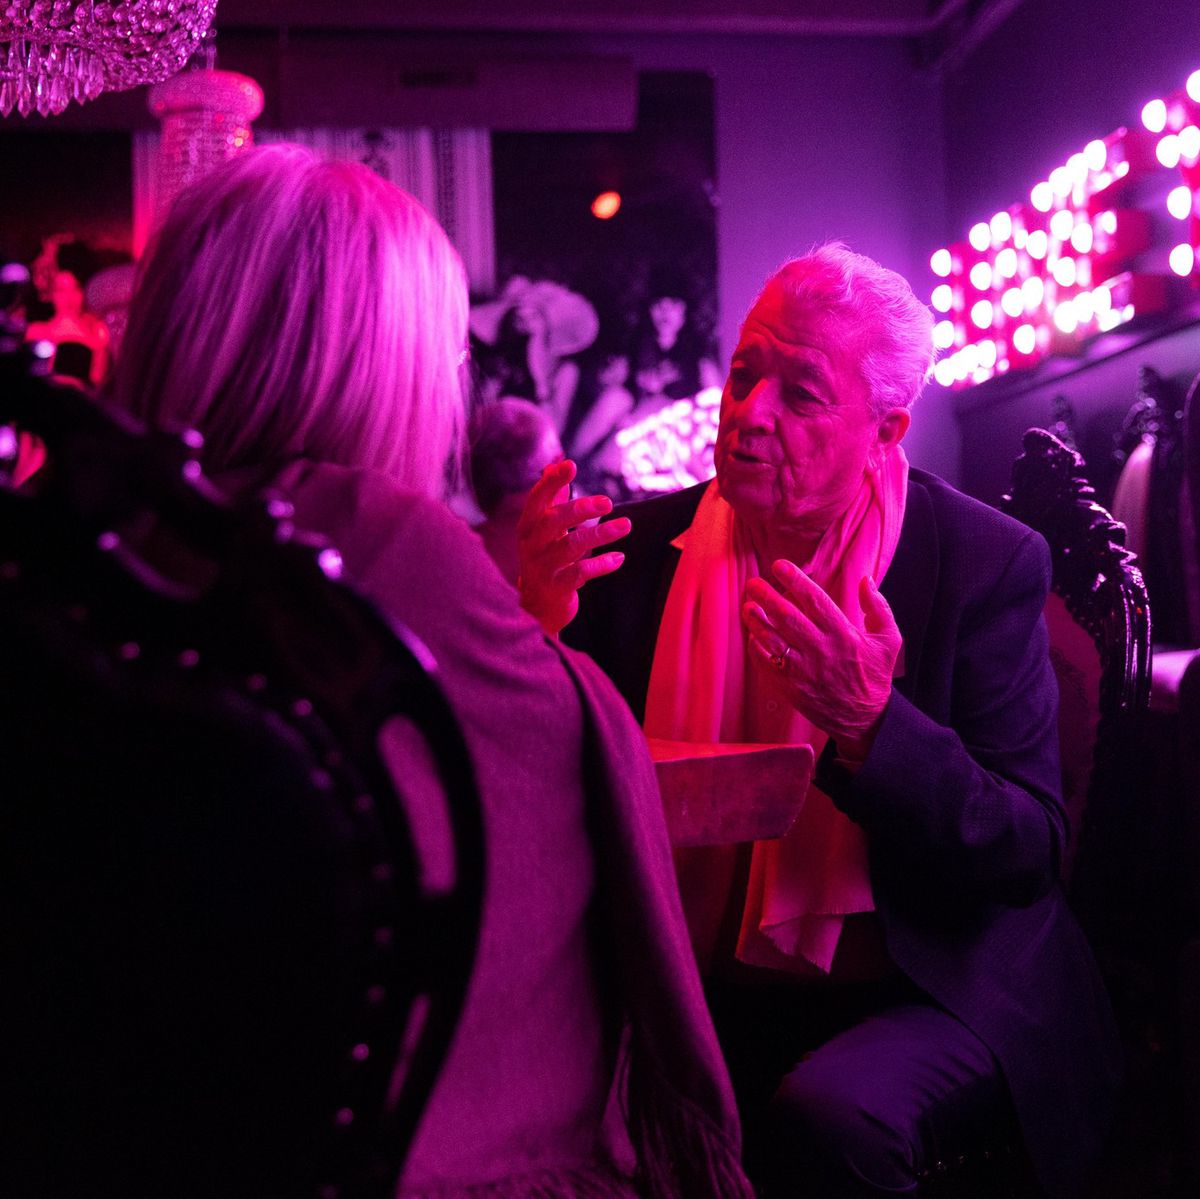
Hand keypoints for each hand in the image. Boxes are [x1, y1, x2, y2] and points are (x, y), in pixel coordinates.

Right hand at [517, 459, 630, 635]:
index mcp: (528, 526)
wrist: (536, 606)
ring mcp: (543, 567)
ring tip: (626, 525)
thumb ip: (552, 498)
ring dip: (601, 534)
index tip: (570, 464)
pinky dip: (601, 564)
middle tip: (608, 502)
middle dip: (580, 508)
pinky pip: (580, 573)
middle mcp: (531, 545)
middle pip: (553, 521)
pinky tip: (619, 558)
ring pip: (571, 546)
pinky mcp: (557, 587)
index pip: (537, 499)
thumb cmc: (544, 558)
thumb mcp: (543, 529)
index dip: (552, 481)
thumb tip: (557, 462)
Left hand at [741, 560, 901, 752]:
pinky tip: (754, 635)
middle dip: (767, 596)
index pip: (814, 600)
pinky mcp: (790, 687)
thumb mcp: (889, 641)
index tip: (779, 565)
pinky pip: (767, 664)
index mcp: (843, 634)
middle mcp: (820, 650)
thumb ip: (878, 608)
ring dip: (756, 621)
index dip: (795, 580)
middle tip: (753, 583)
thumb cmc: (874, 676)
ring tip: (747, 606)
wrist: (864, 719)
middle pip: (787, 617)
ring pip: (772, 639)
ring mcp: (803, 670)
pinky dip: (757, 648)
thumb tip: (866, 580)